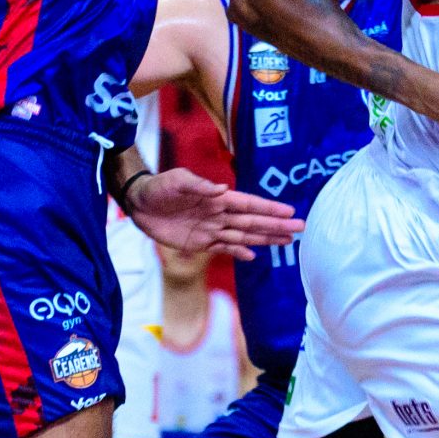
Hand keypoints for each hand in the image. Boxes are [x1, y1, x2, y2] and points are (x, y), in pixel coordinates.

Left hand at [123, 167, 297, 260]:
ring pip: (244, 237)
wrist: (138, 203)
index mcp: (217, 199)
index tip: (289, 211)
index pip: (249, 205)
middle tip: (300, 228)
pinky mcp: (199, 243)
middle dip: (276, 226)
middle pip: (253, 222)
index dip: (269, 209)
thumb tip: (222, 190)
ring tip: (287, 241)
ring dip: (265, 239)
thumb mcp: (177, 181)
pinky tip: (254, 256)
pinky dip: (238, 253)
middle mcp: (219, 215)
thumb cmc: (159, 187)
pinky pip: (224, 249)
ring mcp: (211, 230)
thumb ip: (199, 186)